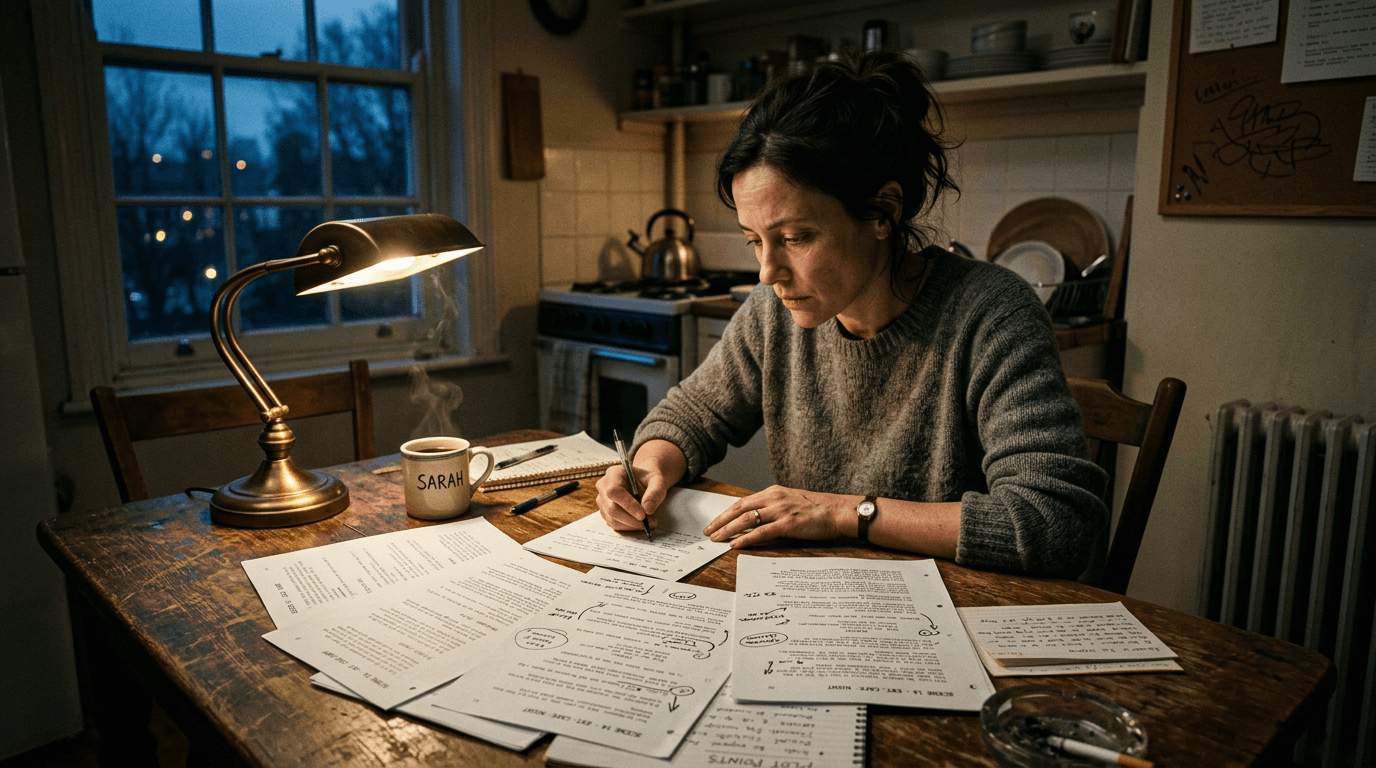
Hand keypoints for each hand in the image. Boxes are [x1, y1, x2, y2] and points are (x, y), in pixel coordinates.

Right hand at [594, 439, 686, 533]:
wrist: (644, 483)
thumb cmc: (649, 480)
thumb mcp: (658, 481)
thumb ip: (655, 492)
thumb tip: (647, 509)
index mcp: (614, 473)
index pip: (614, 491)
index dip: (627, 504)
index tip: (643, 515)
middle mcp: (604, 486)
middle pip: (612, 508)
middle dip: (632, 519)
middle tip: (651, 523)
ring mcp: (602, 500)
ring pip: (612, 519)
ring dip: (632, 526)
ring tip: (649, 523)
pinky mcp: (605, 512)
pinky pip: (614, 524)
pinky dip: (629, 528)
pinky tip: (640, 524)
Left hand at [703, 485, 849, 547]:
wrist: (840, 511)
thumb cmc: (818, 509)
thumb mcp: (792, 502)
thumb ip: (775, 508)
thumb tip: (758, 520)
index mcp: (774, 492)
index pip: (743, 502)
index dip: (726, 513)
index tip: (715, 522)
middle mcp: (774, 498)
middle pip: (739, 509)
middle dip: (720, 521)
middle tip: (708, 532)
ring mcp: (780, 510)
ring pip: (746, 519)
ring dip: (728, 530)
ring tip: (716, 539)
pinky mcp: (787, 524)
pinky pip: (760, 532)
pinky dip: (745, 538)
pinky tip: (735, 544)